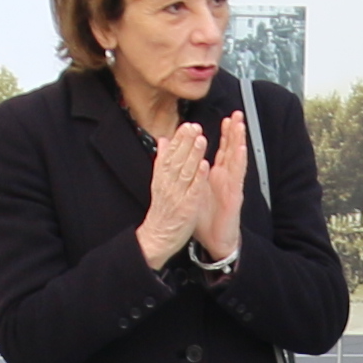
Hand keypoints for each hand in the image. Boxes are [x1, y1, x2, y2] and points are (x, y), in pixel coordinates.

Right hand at [139, 124, 209, 268]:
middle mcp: (168, 184)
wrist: (158, 237)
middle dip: (187, 142)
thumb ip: (162, 160)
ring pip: (185, 172)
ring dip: (194, 155)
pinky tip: (204, 166)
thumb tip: (163, 140)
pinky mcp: (186, 207)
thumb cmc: (162, 210)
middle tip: (195, 126)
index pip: (170, 153)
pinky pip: (193, 190)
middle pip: (177, 159)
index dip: (179, 139)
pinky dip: (198, 178)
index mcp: (162, 177)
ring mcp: (177, 195)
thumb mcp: (158, 182)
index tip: (187, 125)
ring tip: (201, 139)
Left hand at [193, 112, 250, 264]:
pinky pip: (237, 176)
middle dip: (235, 132)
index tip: (226, 118)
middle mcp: (227, 178)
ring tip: (241, 126)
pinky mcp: (234, 195)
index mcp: (217, 176)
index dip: (225, 135)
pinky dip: (239, 162)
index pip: (223, 151)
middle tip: (237, 114)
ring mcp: (232, 185)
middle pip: (232, 150)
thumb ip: (190, 173)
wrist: (213, 240)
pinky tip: (240, 150)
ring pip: (237, 159)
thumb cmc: (205, 217)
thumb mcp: (194, 190)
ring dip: (239, 141)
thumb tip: (181, 158)